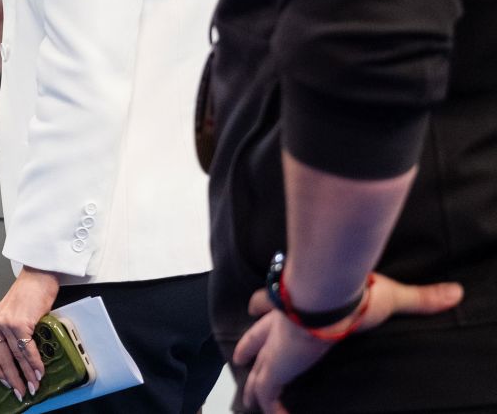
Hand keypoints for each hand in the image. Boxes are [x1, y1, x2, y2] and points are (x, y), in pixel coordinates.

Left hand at [0, 268, 60, 400]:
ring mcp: (6, 323)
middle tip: (21, 392)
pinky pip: (27, 349)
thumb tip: (21, 356)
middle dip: (13, 379)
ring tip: (33, 386)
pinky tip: (39, 371)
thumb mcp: (14, 314)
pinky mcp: (19, 322)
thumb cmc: (29, 293)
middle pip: (2, 359)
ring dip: (26, 374)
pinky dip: (34, 362)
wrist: (38, 275)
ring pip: (15, 356)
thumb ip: (12, 332)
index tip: (7, 384)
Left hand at [235, 274, 461, 412]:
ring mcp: (276, 345)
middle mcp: (280, 322)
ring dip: (254, 383)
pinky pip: (268, 392)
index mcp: (297, 302)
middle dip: (248, 345)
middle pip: (256, 335)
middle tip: (240, 354)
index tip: (255, 310)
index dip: (263, 308)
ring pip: (257, 367)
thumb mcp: (390, 294)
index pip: (271, 304)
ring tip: (250, 398)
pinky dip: (270, 407)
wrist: (329, 296)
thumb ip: (419, 297)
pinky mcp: (278, 366)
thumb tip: (452, 292)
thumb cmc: (354, 292)